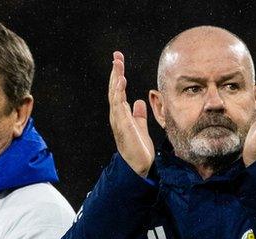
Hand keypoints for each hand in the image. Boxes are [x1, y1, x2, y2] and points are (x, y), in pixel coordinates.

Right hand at [108, 51, 153, 176]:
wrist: (139, 166)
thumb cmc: (139, 149)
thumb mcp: (141, 127)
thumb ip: (139, 114)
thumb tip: (140, 101)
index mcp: (122, 114)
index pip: (119, 90)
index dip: (118, 75)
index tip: (119, 60)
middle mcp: (117, 115)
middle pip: (114, 89)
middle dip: (115, 72)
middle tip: (117, 56)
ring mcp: (118, 120)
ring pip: (114, 95)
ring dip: (116, 79)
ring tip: (118, 64)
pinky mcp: (122, 126)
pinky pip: (118, 106)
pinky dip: (118, 93)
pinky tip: (120, 82)